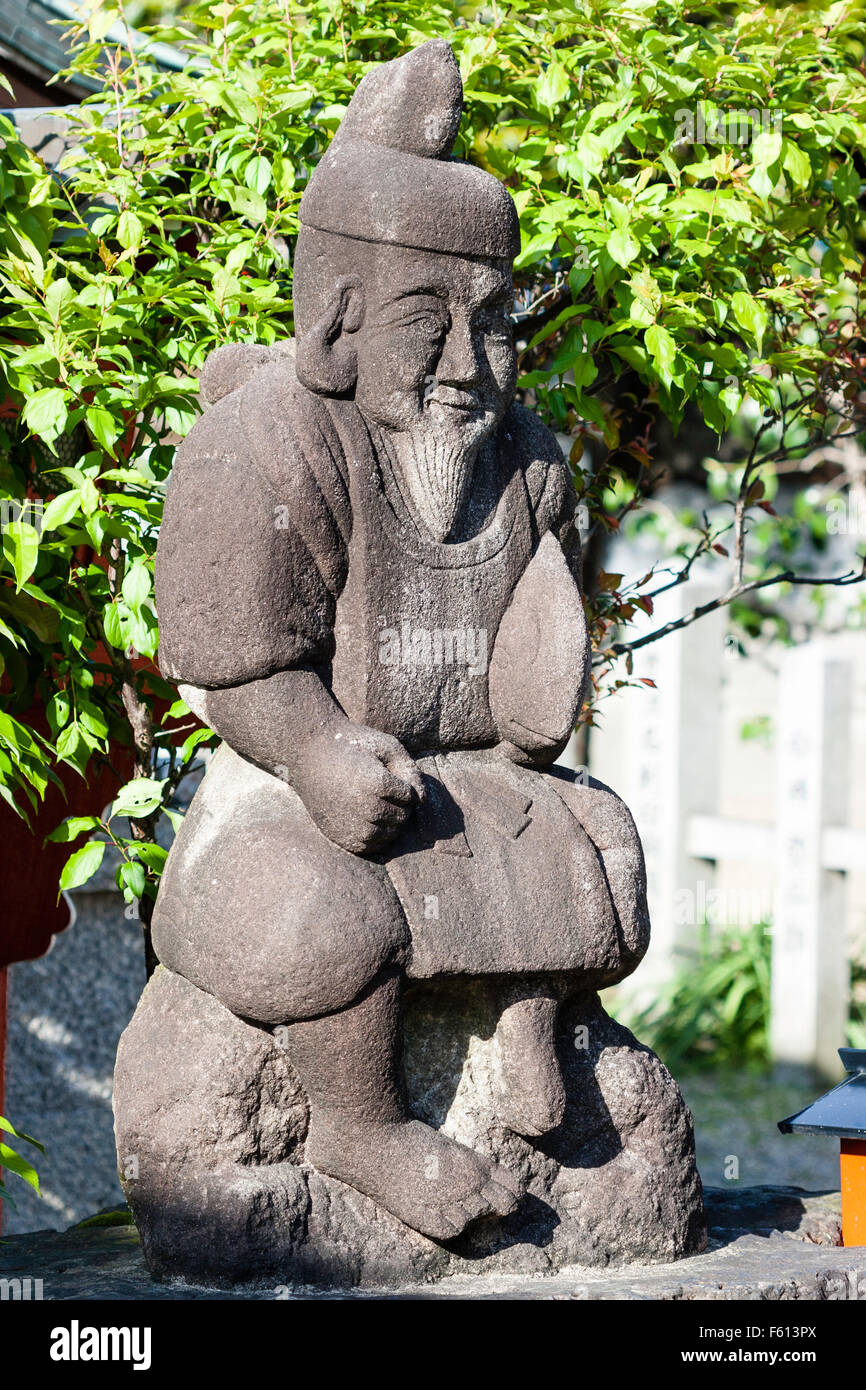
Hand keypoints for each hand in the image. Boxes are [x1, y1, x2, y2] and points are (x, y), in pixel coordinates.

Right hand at [293, 721, 424, 853]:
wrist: (309, 755)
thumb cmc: (351, 746)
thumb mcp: (385, 746)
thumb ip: (410, 769)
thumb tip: (422, 800)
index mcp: (377, 784)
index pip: (411, 797)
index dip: (403, 784)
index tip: (385, 773)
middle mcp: (366, 809)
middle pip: (403, 817)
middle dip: (399, 804)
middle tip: (379, 788)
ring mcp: (353, 826)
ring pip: (390, 834)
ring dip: (389, 821)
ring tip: (374, 802)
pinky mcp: (341, 838)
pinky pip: (372, 847)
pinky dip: (376, 836)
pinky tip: (367, 818)